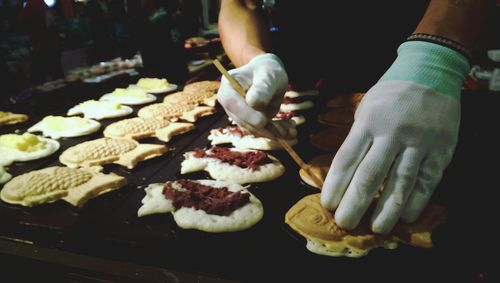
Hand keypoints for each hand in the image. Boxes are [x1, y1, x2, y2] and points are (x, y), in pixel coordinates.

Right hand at [217, 53, 288, 137]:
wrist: (269, 76)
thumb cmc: (267, 71)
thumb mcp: (268, 76)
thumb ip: (262, 88)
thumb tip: (252, 102)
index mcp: (228, 85)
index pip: (232, 103)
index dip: (247, 114)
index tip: (263, 121)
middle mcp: (229, 102)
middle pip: (243, 120)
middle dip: (265, 127)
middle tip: (286, 130)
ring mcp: (237, 114)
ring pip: (253, 129)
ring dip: (273, 132)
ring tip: (292, 131)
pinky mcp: (248, 122)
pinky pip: (261, 131)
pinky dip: (276, 132)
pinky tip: (290, 131)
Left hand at [321, 41, 469, 233]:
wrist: (430, 72)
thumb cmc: (390, 95)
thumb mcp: (365, 110)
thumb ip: (358, 140)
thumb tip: (344, 176)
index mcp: (368, 122)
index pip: (346, 159)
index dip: (335, 185)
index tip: (328, 205)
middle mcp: (392, 133)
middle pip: (370, 175)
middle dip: (355, 203)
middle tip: (346, 223)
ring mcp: (419, 142)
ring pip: (400, 182)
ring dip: (387, 210)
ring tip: (377, 229)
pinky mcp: (441, 150)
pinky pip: (428, 180)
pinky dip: (417, 201)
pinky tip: (406, 216)